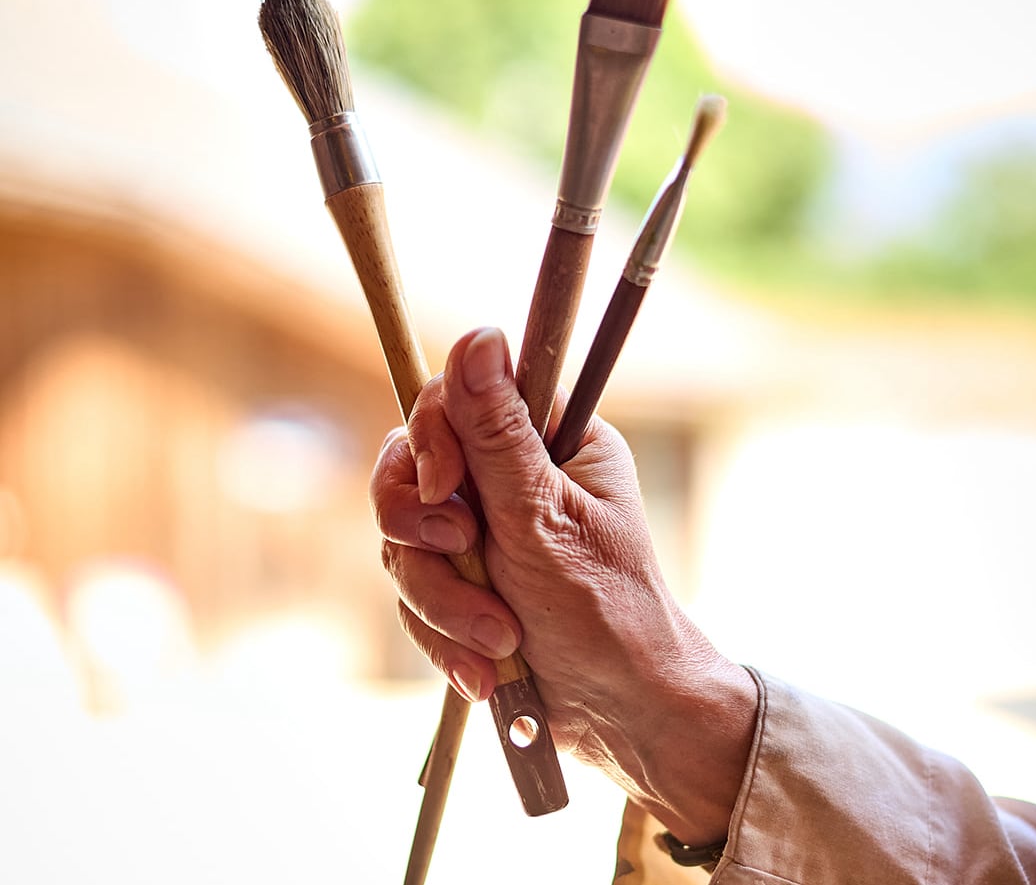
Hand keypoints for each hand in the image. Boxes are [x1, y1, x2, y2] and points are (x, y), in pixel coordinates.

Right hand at [371, 327, 756, 844]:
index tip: (446, 490)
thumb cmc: (604, 610)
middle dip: (429, 533)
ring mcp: (481, 527)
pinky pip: (411, 587)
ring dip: (442, 598)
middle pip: (412, 467)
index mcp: (549, 436)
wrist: (619, 713)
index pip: (456, 397)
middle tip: (467, 557)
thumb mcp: (543, 517)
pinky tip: (484, 668)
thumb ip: (498, 433)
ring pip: (404, 536)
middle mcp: (511, 473)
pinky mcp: (461, 578)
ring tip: (496, 638)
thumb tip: (478, 334)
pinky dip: (441, 631)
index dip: (434, 439)